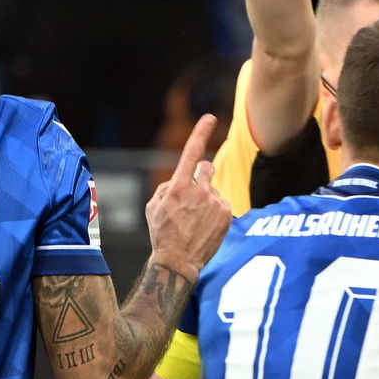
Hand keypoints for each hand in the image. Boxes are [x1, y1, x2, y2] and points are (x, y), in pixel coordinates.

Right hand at [145, 114, 231, 278]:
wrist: (178, 260)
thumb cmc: (162, 232)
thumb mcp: (152, 206)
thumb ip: (167, 186)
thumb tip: (180, 179)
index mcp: (178, 185)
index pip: (191, 151)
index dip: (201, 131)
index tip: (210, 117)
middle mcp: (199, 190)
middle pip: (207, 168)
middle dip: (203, 174)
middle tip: (195, 193)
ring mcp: (214, 202)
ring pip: (213, 190)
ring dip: (207, 199)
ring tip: (196, 220)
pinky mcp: (226, 213)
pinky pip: (221, 203)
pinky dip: (215, 211)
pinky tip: (205, 226)